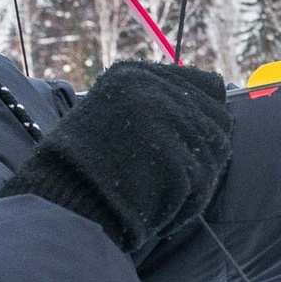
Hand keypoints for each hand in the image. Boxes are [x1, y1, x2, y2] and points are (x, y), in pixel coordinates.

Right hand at [0, 60, 232, 256]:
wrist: (61, 205)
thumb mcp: (111, 116)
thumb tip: (218, 94)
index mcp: (135, 76)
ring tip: (160, 190)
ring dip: (198, 178)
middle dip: (204, 151)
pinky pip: (204, 183)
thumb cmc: (82, 169)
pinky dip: (187, 202)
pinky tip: (158, 206)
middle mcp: (154, 90)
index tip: (191, 142)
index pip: (208, 84)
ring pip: (217, 151)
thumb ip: (157, 104)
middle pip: (219, 119)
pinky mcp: (177, 158)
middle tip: (172, 175)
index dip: (206, 116)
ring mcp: (168, 122)